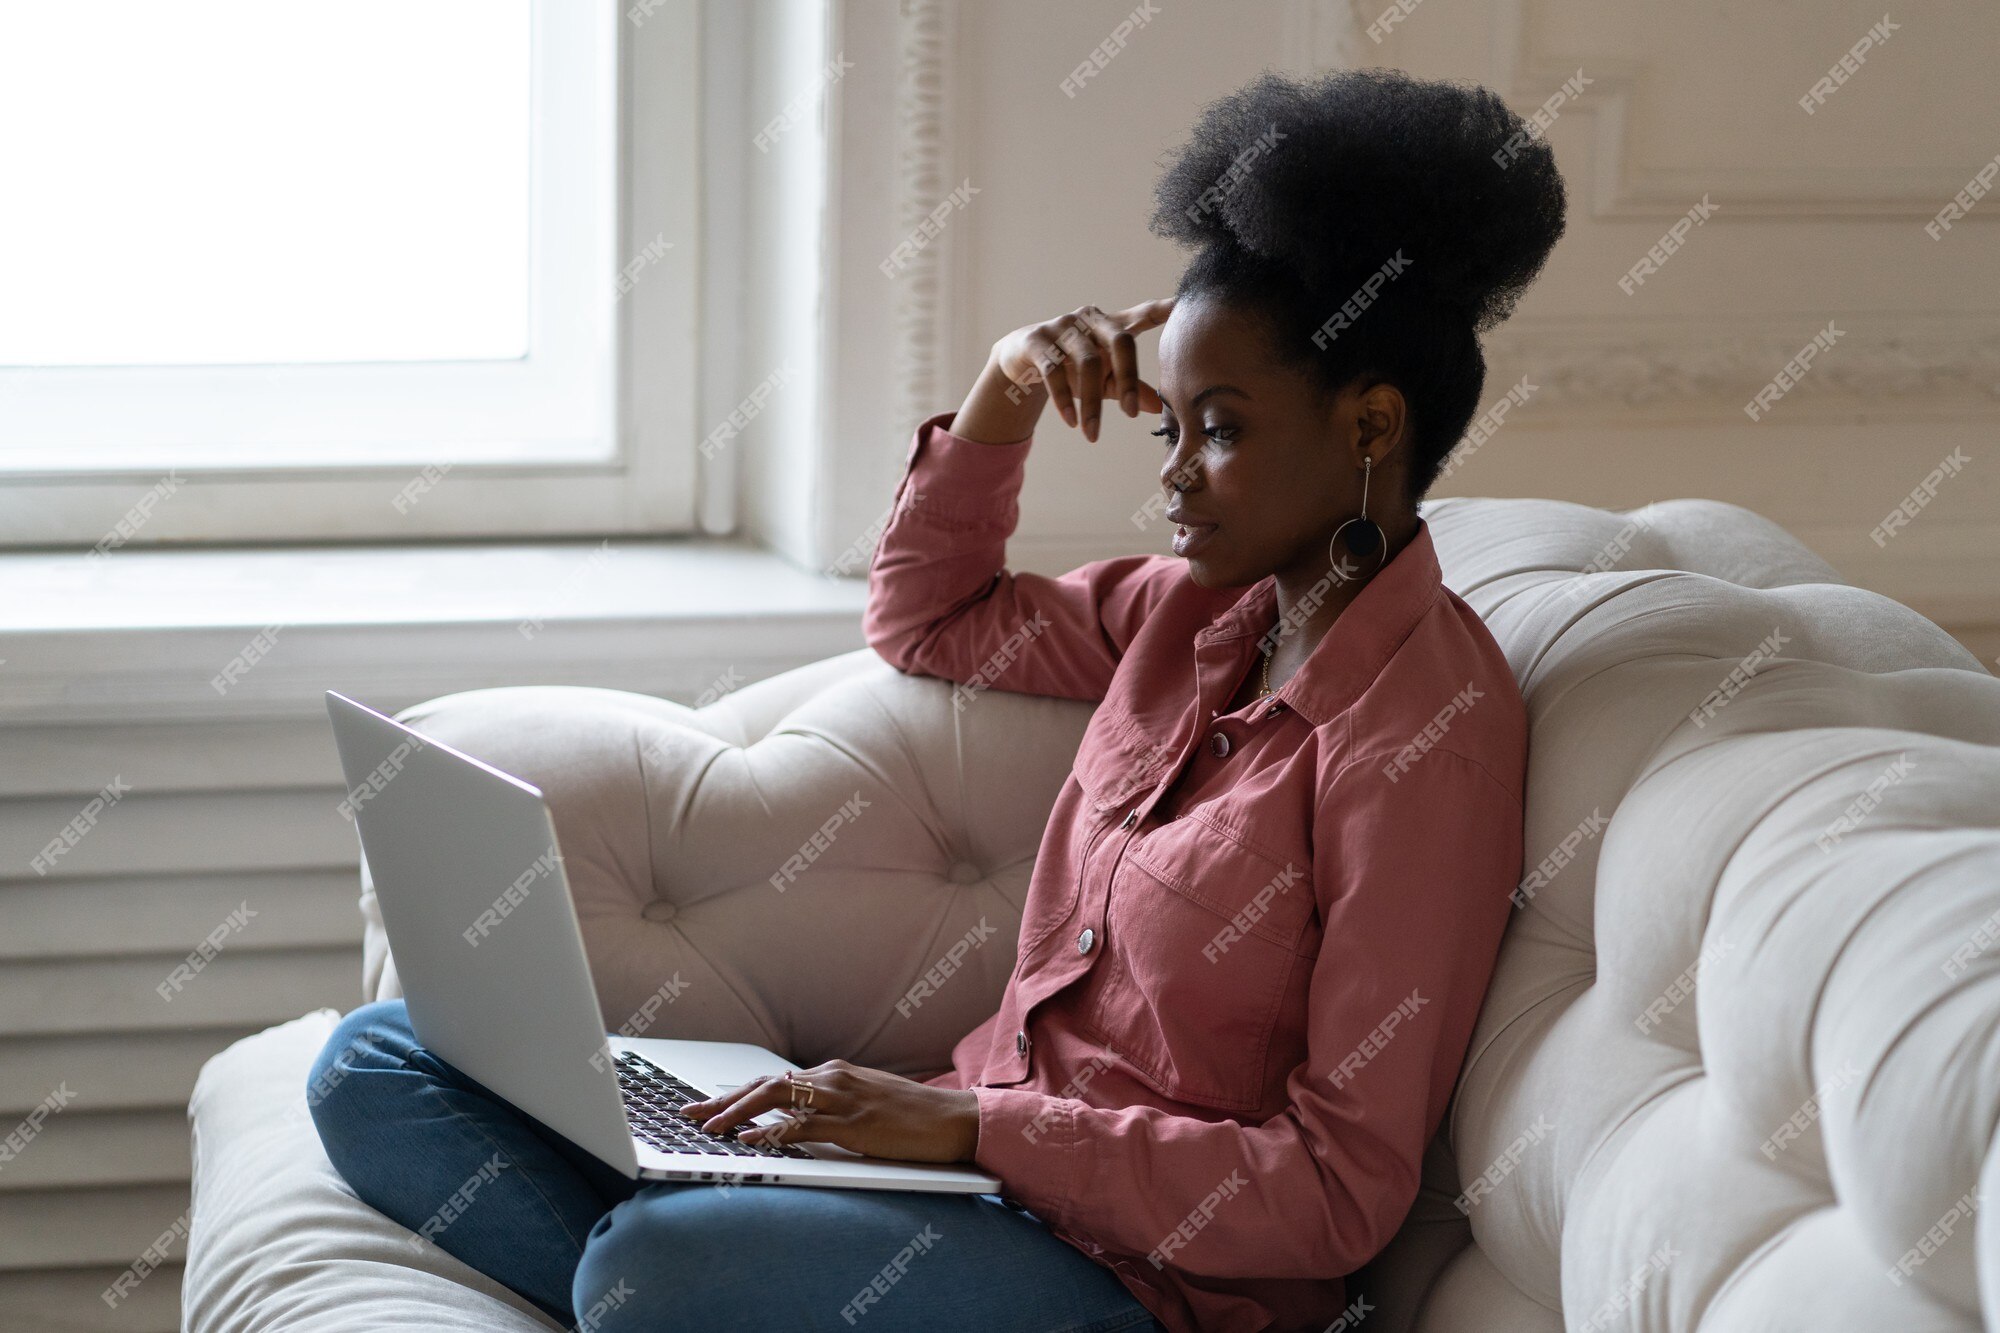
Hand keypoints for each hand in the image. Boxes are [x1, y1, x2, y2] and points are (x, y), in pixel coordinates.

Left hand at [680, 1061, 979, 1163]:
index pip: (773, 1081)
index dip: (736, 1094)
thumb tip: (793, 1117)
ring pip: (777, 1099)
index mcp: (833, 1073)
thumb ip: (830, 1106)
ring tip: (710, 1128)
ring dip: (738, 1114)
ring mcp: (842, 1099)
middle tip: (689, 1114)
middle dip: (723, 1101)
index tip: (705, 1106)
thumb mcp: (864, 1102)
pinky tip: (752, 1141)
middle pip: (765, 1085)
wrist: (952, 1119)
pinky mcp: (853, 1124)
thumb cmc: (911, 1116)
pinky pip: (804, 1126)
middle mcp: (832, 1079)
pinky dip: (773, 1133)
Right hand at [989, 298, 1174, 441]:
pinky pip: (1053, 370)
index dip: (1164, 310)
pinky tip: (1071, 421)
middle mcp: (1090, 319)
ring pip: (1087, 362)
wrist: (1019, 360)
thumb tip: (1160, 407)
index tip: (1184, 305)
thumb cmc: (1071, 367)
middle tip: (1131, 414)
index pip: (1143, 314)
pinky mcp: (1036, 339)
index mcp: (1112, 325)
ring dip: (1091, 403)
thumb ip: (1129, 388)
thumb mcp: (1103, 379)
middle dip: (1128, 379)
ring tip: (1093, 434)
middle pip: (1120, 341)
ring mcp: (1063, 326)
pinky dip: (1064, 399)